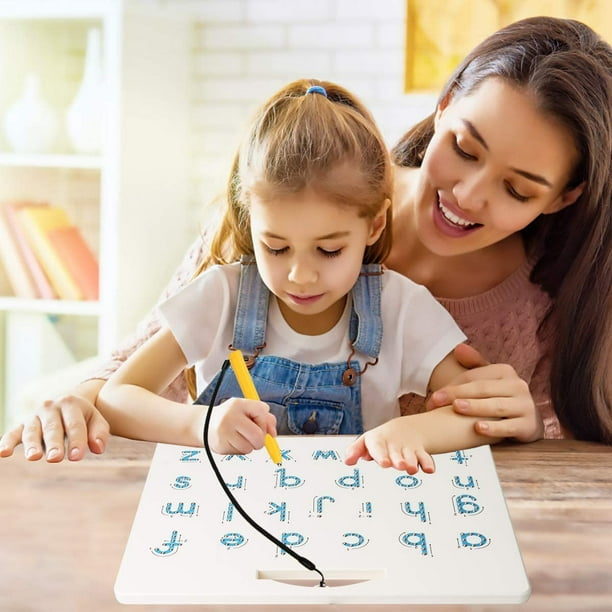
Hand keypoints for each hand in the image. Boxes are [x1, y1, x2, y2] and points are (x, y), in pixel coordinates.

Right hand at [0, 387, 109, 461]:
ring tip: (34, 457)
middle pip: (53, 428)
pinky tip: (2, 453)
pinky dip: (7, 442)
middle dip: (54, 443)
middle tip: (55, 458)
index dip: (77, 441)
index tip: (77, 457)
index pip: (75, 425)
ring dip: (32, 444)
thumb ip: (100, 433)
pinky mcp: (22, 425)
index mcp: (71, 403)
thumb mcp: (96, 420)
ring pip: (32, 431)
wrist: (67, 402)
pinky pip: (12, 432)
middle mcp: (50, 407)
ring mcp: (35, 416)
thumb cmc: (84, 417)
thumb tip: (98, 448)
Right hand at [208, 397, 276, 454]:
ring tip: (240, 437)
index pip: (262, 411)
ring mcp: (224, 432)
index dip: (264, 420)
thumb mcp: (247, 410)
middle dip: (260, 439)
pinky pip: (240, 453)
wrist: (204, 424)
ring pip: (250, 447)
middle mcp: (230, 416)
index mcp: (238, 404)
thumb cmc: (231, 416)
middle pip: (258, 435)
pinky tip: (232, 442)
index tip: (259, 422)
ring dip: (250, 445)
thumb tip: (273, 433)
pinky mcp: (220, 445)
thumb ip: (265, 418)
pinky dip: (240, 449)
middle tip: (254, 436)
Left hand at [344, 418, 434, 474]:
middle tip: (400, 466)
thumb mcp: (366, 442)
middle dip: (398, 460)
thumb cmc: (380, 441)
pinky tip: (429, 469)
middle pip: (396, 453)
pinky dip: (428, 463)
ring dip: (412, 462)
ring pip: (411, 456)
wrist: (403, 430)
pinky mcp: (420, 453)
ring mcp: (407, 449)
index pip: (378, 447)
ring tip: (411, 469)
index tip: (385, 464)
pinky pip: (425, 457)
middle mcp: (394, 445)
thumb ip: (355, 450)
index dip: (381, 455)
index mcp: (378, 441)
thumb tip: (347, 461)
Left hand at [426, 344, 543, 442]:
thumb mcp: (489, 380)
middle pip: (482, 389)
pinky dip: (494, 428)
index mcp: (505, 371)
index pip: (474, 376)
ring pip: (496, 406)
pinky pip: (509, 427)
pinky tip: (478, 428)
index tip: (433, 397)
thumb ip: (474, 364)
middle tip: (435, 402)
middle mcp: (518, 386)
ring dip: (475, 407)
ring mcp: (525, 406)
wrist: (527, 421)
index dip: (452, 385)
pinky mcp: (529, 426)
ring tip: (457, 408)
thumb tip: (458, 348)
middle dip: (457, 395)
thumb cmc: (500, 398)